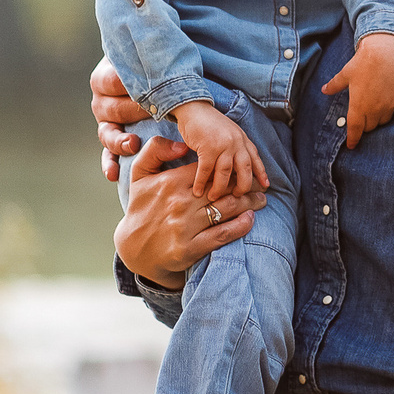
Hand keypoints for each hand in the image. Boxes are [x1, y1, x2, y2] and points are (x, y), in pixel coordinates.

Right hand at [92, 60, 149, 181]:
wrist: (151, 79)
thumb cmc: (153, 65)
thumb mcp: (149, 58)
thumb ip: (152, 58)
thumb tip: (165, 58)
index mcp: (104, 77)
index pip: (113, 81)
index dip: (130, 84)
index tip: (150, 86)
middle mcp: (101, 101)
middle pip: (113, 108)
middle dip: (134, 111)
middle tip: (154, 112)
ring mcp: (105, 123)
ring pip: (107, 134)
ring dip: (120, 141)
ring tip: (133, 145)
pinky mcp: (112, 141)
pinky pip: (107, 155)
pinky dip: (110, 165)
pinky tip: (114, 174)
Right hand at [113, 136, 264, 287]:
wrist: (132, 248)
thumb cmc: (139, 208)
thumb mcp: (139, 174)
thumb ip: (155, 150)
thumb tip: (182, 145)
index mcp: (171, 182)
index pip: (209, 170)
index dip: (230, 168)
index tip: (244, 169)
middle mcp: (180, 203)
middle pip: (223, 189)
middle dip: (246, 185)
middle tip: (260, 185)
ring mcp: (186, 227)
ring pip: (227, 209)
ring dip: (249, 203)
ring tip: (261, 199)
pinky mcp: (190, 248)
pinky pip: (222, 234)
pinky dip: (240, 226)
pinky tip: (250, 219)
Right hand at [171, 100, 267, 198]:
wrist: (193, 108)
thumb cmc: (208, 124)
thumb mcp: (229, 133)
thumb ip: (236, 147)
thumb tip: (239, 167)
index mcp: (243, 139)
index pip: (255, 159)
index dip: (261, 173)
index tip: (265, 186)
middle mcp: (237, 142)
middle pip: (245, 170)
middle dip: (243, 187)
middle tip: (235, 197)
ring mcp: (223, 144)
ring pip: (226, 173)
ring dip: (220, 188)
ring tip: (213, 198)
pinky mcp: (208, 147)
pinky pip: (206, 170)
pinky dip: (201, 182)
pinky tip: (198, 191)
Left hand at [320, 34, 393, 148]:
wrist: (385, 52)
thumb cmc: (362, 63)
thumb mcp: (345, 74)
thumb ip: (334, 85)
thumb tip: (324, 90)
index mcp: (359, 106)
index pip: (355, 130)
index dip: (353, 139)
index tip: (352, 145)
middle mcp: (375, 110)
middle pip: (370, 127)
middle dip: (365, 124)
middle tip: (363, 114)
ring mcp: (390, 105)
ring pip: (384, 121)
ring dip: (378, 118)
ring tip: (375, 106)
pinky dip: (390, 107)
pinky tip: (387, 96)